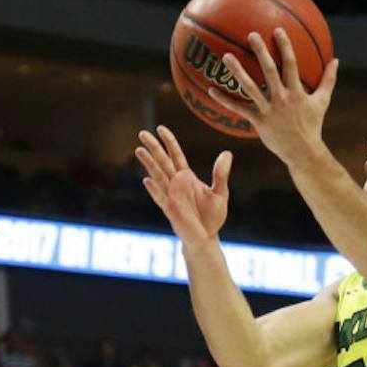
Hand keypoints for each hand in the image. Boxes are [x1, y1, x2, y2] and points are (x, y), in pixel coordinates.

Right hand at [136, 125, 231, 245]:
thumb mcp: (220, 192)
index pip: (175, 155)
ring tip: (139, 150)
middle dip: (153, 148)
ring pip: (158, 176)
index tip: (160, 128)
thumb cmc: (212, 216)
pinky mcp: (171, 210)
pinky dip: (155, 190)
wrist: (206, 238)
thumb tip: (227, 153)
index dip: (169, 142)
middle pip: (163, 162)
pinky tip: (147, 180)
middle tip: (142, 133)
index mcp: (186, 177)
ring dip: (149, 164)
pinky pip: (161, 198)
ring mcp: (171, 196)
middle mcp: (176, 184)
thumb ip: (220, 174)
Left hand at [212, 29, 338, 166]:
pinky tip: (210, 91)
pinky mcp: (258, 121)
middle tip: (251, 35)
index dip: (285, 47)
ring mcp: (268, 110)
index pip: (290, 64)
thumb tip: (336, 60)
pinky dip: (225, 100)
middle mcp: (281, 98)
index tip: (277, 30)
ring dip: (237, 72)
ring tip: (226, 57)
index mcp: (296, 92)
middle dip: (260, 52)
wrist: (302, 151)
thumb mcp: (322, 101)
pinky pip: (239, 108)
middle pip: (268, 71)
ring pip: (250, 88)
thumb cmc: (312, 125)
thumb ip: (328, 80)